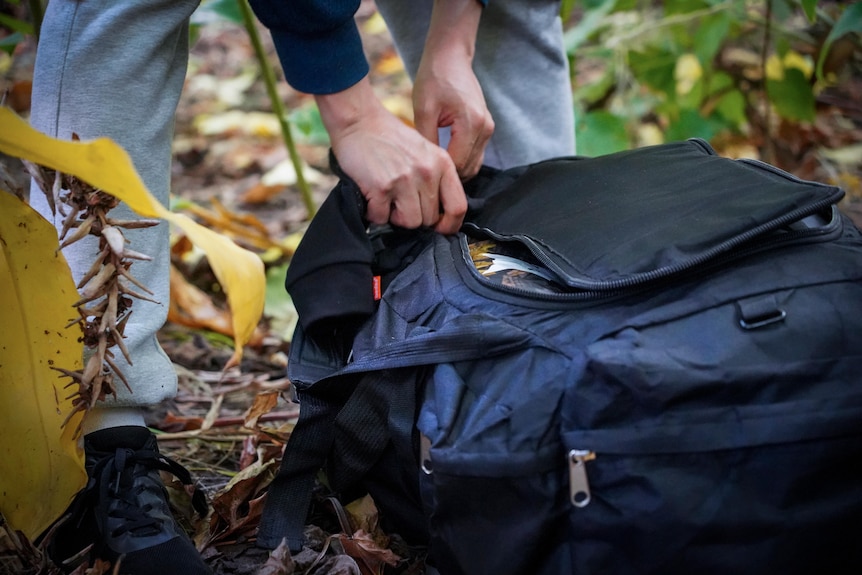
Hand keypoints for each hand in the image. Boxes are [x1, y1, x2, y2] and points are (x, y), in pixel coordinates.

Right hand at [316, 77, 466, 233]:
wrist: (359, 121)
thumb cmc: (390, 139)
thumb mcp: (425, 152)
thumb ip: (436, 179)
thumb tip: (439, 215)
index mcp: (442, 164)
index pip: (458, 207)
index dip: (449, 225)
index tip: (438, 229)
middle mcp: (427, 172)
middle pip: (429, 219)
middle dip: (413, 216)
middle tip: (399, 201)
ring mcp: (405, 180)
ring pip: (409, 223)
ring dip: (395, 217)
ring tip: (386, 200)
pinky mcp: (382, 187)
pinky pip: (382, 218)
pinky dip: (374, 213)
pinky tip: (371, 196)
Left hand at [413, 0, 493, 179]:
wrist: (451, 57)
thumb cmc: (434, 78)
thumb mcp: (423, 110)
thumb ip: (427, 141)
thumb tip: (425, 169)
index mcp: (471, 123)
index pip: (458, 165)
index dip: (440, 177)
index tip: (421, 182)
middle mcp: (485, 128)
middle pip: (469, 168)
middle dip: (449, 178)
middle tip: (425, 183)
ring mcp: (489, 128)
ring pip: (474, 164)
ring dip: (456, 172)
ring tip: (432, 174)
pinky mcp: (486, 128)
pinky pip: (475, 154)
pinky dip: (461, 161)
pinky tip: (442, 161)